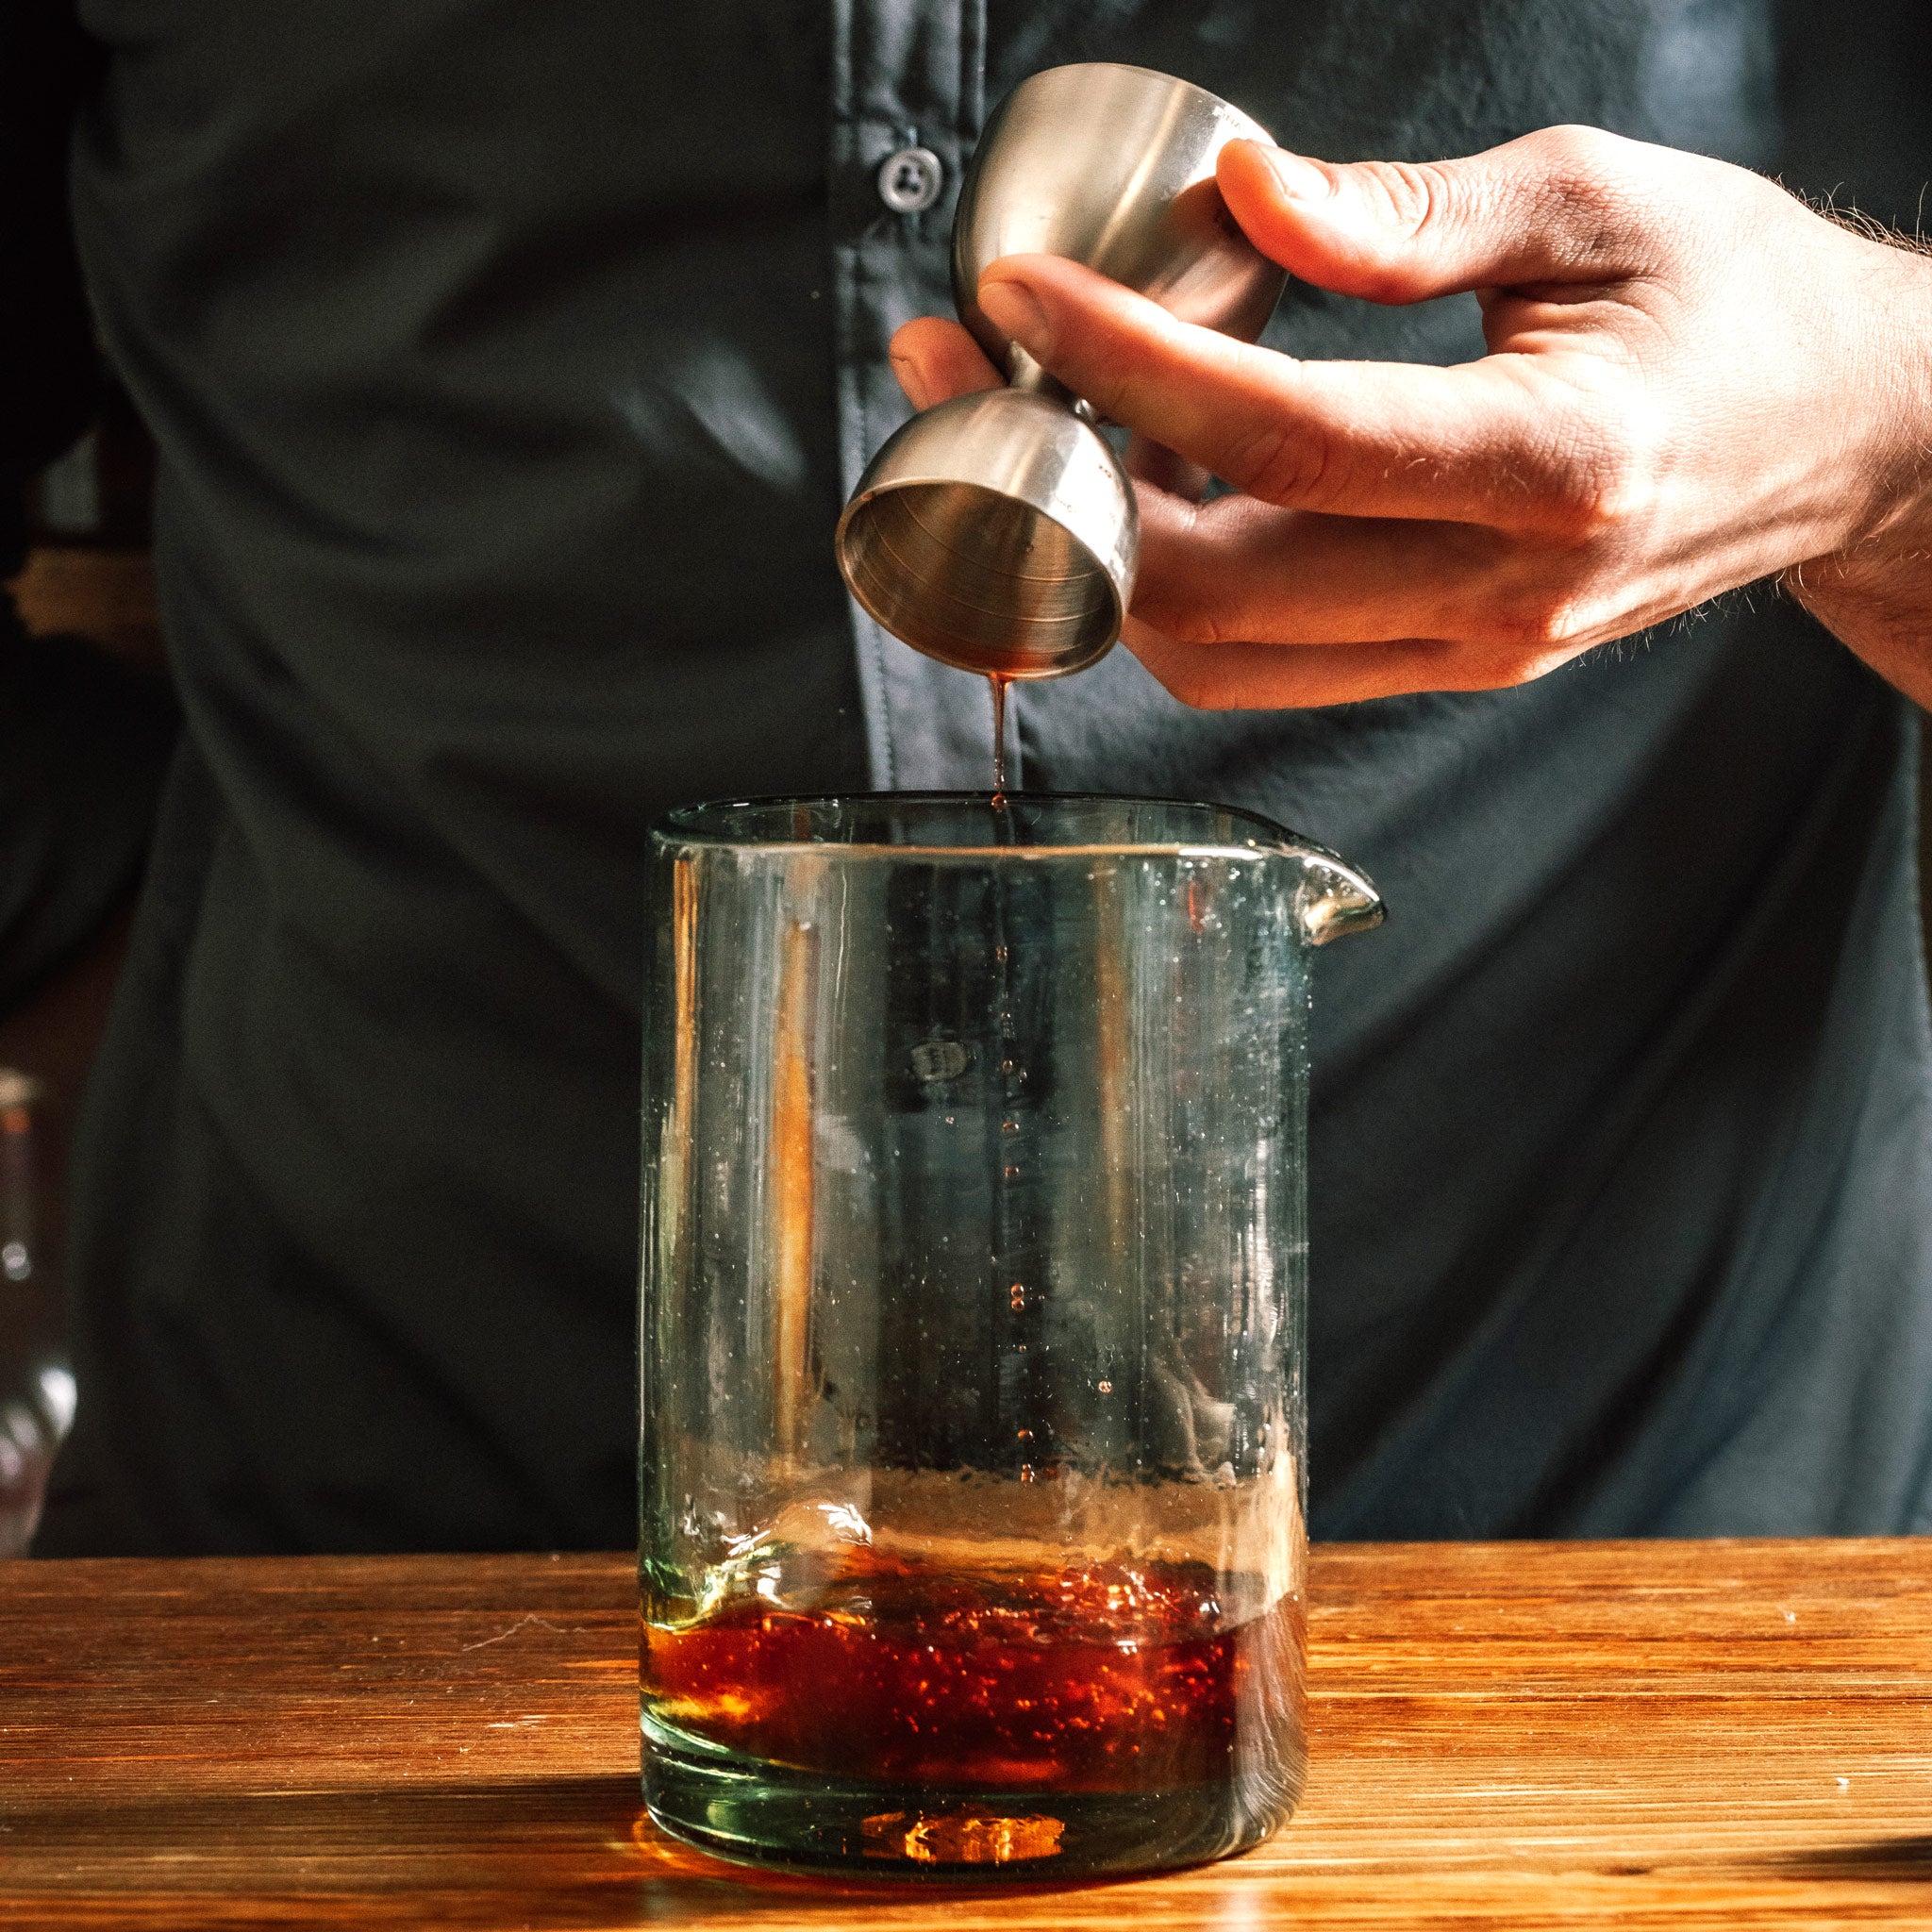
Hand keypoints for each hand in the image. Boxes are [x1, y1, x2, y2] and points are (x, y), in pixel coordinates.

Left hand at [891, 127, 1931, 708]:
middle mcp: (1498, 592)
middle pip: (1216, 590)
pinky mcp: (1438, 663)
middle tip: (965, 368)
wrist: (1842, 441)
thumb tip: (1243, 195)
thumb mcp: (1596, 203)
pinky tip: (1133, 480)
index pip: (1288, 440)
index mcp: (1554, 467)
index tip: (1016, 298)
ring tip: (1034, 421)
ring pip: (1215, 655)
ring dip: (1098, 550)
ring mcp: (1464, 650)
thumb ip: (1409, 214)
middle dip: (1059, 484)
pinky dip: (1168, 586)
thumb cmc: (1740, 304)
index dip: (1130, 369)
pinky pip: (1260, 662)